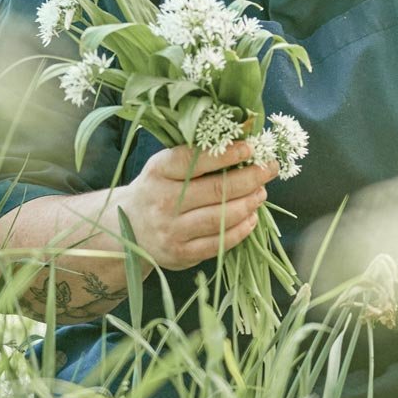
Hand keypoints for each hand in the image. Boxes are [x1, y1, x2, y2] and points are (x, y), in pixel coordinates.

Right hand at [123, 140, 276, 270]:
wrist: (128, 227)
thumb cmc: (157, 188)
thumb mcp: (165, 166)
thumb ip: (196, 155)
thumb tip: (243, 144)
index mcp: (158, 172)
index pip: (195, 160)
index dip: (226, 154)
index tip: (250, 148)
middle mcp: (163, 201)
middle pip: (216, 190)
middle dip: (250, 178)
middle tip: (268, 169)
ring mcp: (172, 230)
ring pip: (221, 218)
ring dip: (249, 204)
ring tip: (262, 192)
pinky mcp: (182, 253)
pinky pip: (220, 242)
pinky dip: (241, 229)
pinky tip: (252, 217)